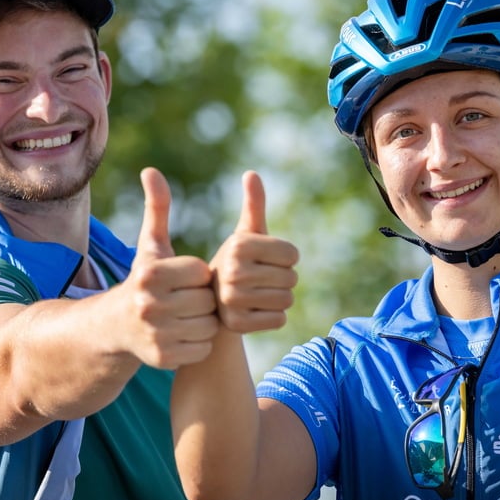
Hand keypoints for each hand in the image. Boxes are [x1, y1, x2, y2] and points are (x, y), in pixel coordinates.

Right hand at [118, 167, 218, 367]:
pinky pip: (202, 349)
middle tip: (184, 301)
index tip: (183, 279)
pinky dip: (198, 344)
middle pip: (207, 301)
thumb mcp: (150, 246)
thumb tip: (151, 171)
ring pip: (208, 327)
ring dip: (202, 322)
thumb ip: (157, 209)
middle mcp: (148, 305)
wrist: (116, 328)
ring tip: (183, 317)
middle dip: (202, 300)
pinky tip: (181, 335)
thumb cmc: (143, 281)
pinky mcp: (162, 359)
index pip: (202, 273)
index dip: (198, 276)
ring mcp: (155, 335)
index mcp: (149, 274)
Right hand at [211, 171, 298, 333]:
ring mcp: (232, 300)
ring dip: (277, 300)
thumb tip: (252, 174)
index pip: (292, 254)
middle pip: (291, 279)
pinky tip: (253, 313)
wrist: (207, 300)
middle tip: (259, 281)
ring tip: (256, 296)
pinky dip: (271, 318)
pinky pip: (279, 321)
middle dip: (281, 280)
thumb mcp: (243, 235)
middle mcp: (232, 271)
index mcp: (237, 245)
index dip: (285, 258)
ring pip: (286, 301)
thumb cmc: (232, 264)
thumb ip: (253, 205)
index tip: (265, 260)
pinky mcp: (236, 326)